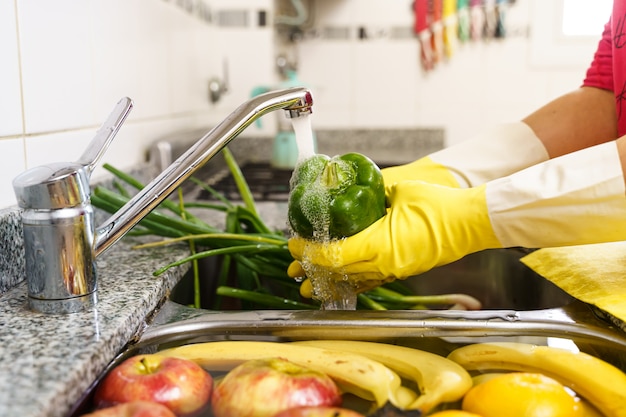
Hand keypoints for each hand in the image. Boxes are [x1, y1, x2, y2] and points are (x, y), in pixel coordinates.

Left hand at [288, 181, 501, 294]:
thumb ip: (373, 195)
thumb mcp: (400, 192)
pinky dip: (350, 282)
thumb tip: (352, 192)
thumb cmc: (440, 205)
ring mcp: (394, 271)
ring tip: (309, 286)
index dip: (310, 252)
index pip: (334, 255)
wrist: (471, 223)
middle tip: (293, 266)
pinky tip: (339, 283)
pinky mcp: (401, 271)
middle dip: (313, 269)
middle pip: (339, 272)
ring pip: (353, 281)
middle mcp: (385, 264)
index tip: (295, 243)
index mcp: (381, 245)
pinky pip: (370, 281)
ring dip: (329, 282)